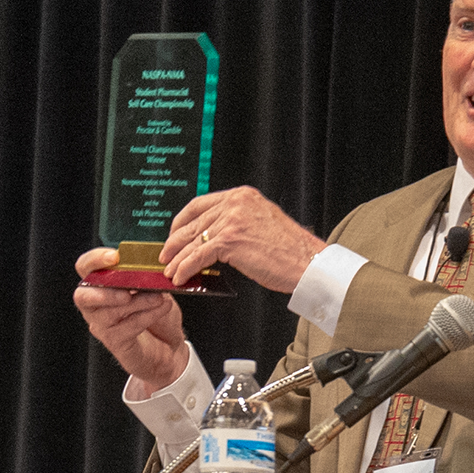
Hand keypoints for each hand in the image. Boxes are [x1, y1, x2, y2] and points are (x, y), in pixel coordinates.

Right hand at [73, 247, 189, 395]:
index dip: (94, 260)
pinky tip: (162, 308)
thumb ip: (146, 275)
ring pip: (110, 312)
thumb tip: (150, 263)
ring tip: (158, 297)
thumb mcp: (154, 287)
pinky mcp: (116, 343)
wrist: (170, 346)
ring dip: (137, 302)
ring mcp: (103, 326)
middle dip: (105, 291)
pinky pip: (127, 328)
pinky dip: (147, 315)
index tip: (115, 257)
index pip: (84, 268)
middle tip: (129, 289)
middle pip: (83, 296)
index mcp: (100, 285)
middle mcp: (95, 306)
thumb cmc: (156, 313)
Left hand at [159, 186, 326, 291]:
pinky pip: (198, 255)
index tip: (174, 233)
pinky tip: (181, 276)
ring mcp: (232, 219)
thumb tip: (213, 237)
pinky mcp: (230, 239)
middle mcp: (235, 203)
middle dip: (175, 241)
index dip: (182, 220)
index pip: (200, 204)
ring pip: (193, 240)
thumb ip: (238, 222)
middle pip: (193, 221)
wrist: (307, 261)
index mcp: (242, 196)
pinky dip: (186, 267)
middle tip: (166, 254)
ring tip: (170, 270)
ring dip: (177, 258)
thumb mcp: (262, 222)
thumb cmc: (291, 249)